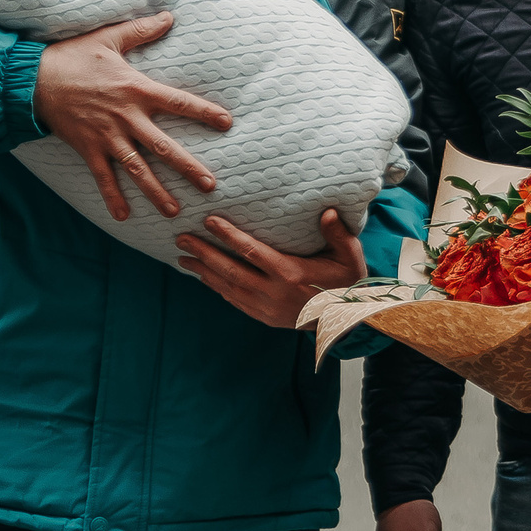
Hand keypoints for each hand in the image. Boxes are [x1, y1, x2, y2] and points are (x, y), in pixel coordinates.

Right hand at [34, 13, 232, 221]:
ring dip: (156, 191)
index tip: (227, 123)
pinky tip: (124, 217)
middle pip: (163, 147)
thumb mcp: (109, 38)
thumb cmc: (74, 57)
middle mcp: (126, 118)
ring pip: (137, 169)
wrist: (33, 80)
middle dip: (188, 167)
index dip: (203, 112)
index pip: (178, 102)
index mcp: (136, 90)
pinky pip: (103, 177)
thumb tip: (169, 16)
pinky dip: (112, 197)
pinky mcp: (88, 149)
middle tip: (210, 185)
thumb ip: (142, 30)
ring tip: (175, 211)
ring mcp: (107, 137)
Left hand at [175, 209, 368, 328]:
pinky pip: (234, 300)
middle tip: (181, 239)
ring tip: (183, 258)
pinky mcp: (263, 317)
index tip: (209, 221)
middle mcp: (273, 292)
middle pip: (230, 270)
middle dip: (203, 254)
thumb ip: (338, 233)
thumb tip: (329, 211)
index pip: (251, 252)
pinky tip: (204, 277)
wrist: (344, 319)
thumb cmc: (346, 282)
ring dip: (203, 272)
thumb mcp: (349, 256)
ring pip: (227, 287)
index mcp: (290, 274)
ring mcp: (265, 307)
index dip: (228, 236)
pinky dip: (216, 288)